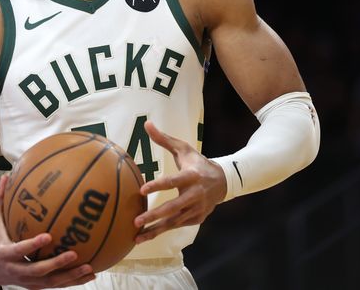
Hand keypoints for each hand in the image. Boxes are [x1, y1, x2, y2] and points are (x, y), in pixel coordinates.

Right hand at [0, 174, 95, 288]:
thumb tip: (7, 176)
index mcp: (5, 253)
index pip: (19, 250)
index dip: (32, 245)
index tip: (48, 236)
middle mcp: (16, 270)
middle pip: (38, 271)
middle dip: (56, 264)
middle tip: (74, 254)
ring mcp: (28, 281)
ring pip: (51, 282)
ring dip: (70, 277)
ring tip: (89, 268)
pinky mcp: (37, 285)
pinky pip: (56, 285)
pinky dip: (73, 281)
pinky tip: (90, 274)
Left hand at [134, 121, 226, 243]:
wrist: (223, 182)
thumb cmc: (196, 163)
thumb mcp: (183, 149)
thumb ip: (164, 139)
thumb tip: (146, 123)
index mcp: (191, 176)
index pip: (172, 182)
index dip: (157, 186)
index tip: (141, 190)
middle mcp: (195, 195)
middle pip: (173, 207)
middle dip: (154, 215)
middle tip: (136, 220)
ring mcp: (196, 209)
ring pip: (174, 222)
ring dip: (155, 230)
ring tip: (137, 236)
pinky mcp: (196, 219)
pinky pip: (176, 226)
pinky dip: (162, 231)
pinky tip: (146, 236)